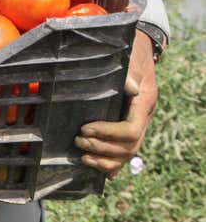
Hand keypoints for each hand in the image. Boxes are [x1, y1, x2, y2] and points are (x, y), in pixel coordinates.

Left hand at [75, 30, 157, 178]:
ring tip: (82, 154)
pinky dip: (111, 165)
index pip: (131, 130)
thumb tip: (130, 86)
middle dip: (102, 148)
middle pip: (128, 147)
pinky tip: (97, 169)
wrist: (139, 52)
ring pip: (127, 154)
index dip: (107, 133)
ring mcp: (137, 124)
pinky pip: (124, 154)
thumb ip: (129, 73)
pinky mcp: (128, 127)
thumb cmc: (130, 55)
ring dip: (104, 159)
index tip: (85, 128)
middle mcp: (143, 118)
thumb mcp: (131, 60)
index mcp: (144, 104)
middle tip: (78, 140)